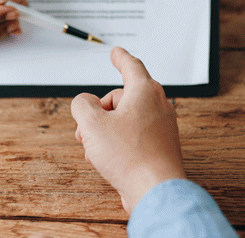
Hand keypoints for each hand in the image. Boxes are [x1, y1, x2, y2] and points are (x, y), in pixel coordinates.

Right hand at [70, 47, 185, 213]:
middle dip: (99, 111)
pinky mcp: (161, 147)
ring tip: (94, 149)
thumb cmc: (130, 156)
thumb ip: (82, 105)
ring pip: (127, 120)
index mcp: (145, 91)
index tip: (116, 52)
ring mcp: (162, 127)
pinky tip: (108, 160)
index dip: (120, 58)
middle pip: (122, 98)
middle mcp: (158, 106)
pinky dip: (119, 143)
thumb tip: (85, 103)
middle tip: (84, 127)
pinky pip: (135, 136)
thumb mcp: (92, 124)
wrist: (155, 190)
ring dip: (106, 131)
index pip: (131, 66)